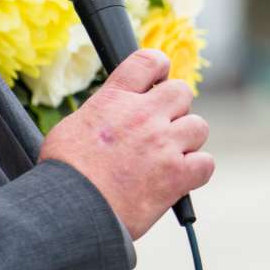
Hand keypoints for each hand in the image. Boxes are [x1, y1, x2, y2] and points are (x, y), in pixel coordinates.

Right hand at [39, 49, 212, 241]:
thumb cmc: (64, 174)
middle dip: (176, 108)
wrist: (69, 209)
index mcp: (114, 99)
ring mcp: (163, 143)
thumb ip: (102, 114)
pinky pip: (206, 163)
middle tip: (161, 128)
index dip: (159, 67)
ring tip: (167, 157)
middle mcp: (143, 115)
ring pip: (199, 126)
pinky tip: (179, 179)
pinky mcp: (177, 174)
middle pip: (182, 91)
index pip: (148, 61)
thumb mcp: (72, 127)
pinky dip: (196, 171)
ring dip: (187, 140)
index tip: (159, 79)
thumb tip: (111, 116)